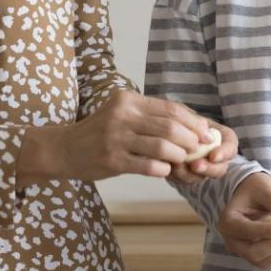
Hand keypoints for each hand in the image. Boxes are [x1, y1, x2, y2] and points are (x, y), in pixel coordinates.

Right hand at [17, 89, 219, 182]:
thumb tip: (192, 124)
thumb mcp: (123, 114)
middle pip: (170, 127)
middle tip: (198, 150)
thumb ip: (151, 116)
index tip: (205, 133)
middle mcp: (122, 115)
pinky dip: (162, 169)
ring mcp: (115, 138)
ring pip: (162, 146)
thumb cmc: (101, 131)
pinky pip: (147, 166)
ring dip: (178, 156)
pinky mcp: (111, 160)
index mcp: (128, 100)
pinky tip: (164, 171)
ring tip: (181, 161)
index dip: (193, 122)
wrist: (65, 149)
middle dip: (190, 140)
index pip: (171, 108)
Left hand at [169, 122, 238, 184]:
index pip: (231, 147)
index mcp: (223, 139)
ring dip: (190, 174)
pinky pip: (186, 181)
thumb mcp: (191, 117)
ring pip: (202, 178)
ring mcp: (203, 168)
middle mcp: (217, 157)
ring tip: (177, 165)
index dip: (225, 153)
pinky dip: (178, 177)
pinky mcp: (188, 175)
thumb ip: (197, 123)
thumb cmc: (184, 120)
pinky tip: (170, 168)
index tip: (213, 156)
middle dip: (208, 169)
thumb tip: (202, 127)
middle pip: (220, 169)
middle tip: (195, 165)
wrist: (169, 130)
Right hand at [216, 173, 270, 268]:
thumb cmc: (255, 189)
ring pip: (263, 261)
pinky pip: (270, 262)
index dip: (265, 231)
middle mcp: (232, 240)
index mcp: (229, 221)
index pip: (246, 231)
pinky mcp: (253, 256)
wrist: (253, 195)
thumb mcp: (264, 189)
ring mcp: (242, 251)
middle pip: (253, 253)